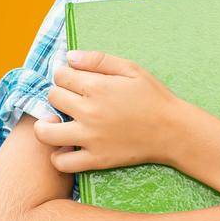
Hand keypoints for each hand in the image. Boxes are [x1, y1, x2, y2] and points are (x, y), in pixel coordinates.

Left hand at [34, 50, 187, 172]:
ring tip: (57, 122)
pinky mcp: (96, 159)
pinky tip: (68, 146)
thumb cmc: (154, 98)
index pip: (60, 75)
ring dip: (46, 125)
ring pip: (45, 132)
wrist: (174, 131)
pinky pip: (62, 162)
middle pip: (53, 97)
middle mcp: (89, 111)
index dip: (65, 75)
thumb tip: (69, 57)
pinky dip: (58, 156)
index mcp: (98, 87)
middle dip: (60, 94)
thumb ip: (99, 59)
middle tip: (74, 99)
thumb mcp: (132, 69)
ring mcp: (90, 138)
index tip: (75, 80)